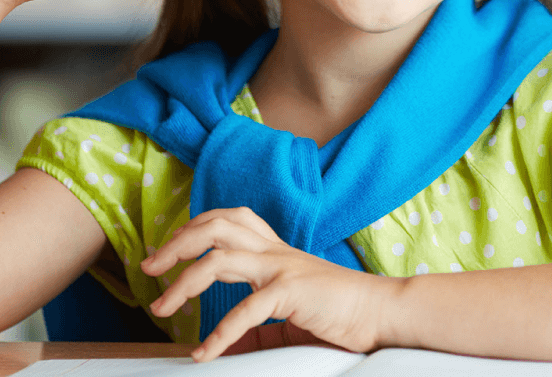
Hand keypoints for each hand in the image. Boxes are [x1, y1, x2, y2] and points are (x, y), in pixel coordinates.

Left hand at [140, 207, 400, 361]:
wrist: (380, 311)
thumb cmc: (337, 310)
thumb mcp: (289, 316)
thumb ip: (258, 324)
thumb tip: (228, 342)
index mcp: (274, 249)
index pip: (228, 219)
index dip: (193, 228)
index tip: (166, 251)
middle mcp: (275, 250)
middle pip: (218, 225)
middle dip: (177, 242)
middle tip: (149, 267)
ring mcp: (283, 267)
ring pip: (222, 255)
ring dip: (184, 280)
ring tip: (161, 305)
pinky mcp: (293, 291)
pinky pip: (247, 310)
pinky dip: (219, 333)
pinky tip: (204, 353)